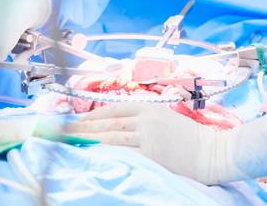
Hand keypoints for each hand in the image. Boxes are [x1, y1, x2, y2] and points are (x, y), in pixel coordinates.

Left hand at [67, 103, 266, 184]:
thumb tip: (107, 129)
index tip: (67, 124)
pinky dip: (100, 155)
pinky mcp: (151, 155)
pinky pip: (119, 154)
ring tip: (61, 146)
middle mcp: (146, 119)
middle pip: (103, 125)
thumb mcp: (165, 120)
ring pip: (107, 139)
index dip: (86, 118)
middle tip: (52, 134)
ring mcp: (148, 137)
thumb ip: (140, 121)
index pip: (108, 111)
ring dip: (81, 143)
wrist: (214, 153)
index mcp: (149, 108)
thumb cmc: (190, 140)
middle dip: (76, 130)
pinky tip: (86, 158)